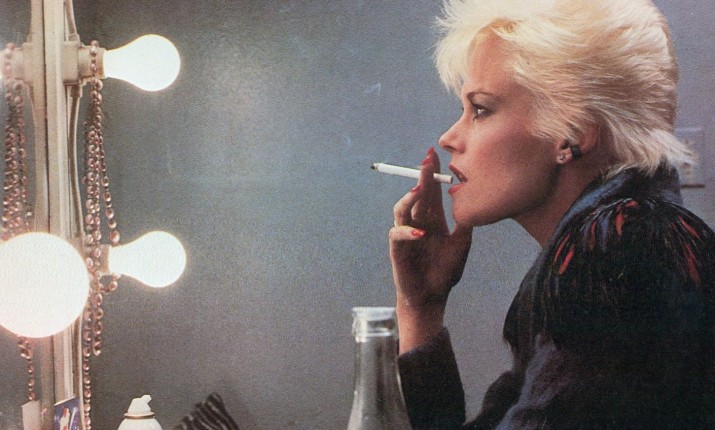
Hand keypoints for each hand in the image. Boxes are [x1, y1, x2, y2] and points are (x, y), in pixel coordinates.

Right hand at [389, 148, 472, 350]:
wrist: (432, 297)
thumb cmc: (444, 272)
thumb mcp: (461, 245)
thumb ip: (464, 224)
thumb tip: (473, 201)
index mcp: (432, 220)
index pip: (430, 191)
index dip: (431, 173)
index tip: (434, 154)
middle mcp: (417, 223)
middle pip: (416, 195)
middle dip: (421, 177)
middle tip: (427, 160)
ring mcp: (405, 235)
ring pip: (401, 210)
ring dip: (409, 199)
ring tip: (419, 190)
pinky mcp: (397, 250)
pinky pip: (397, 235)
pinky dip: (407, 232)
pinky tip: (420, 233)